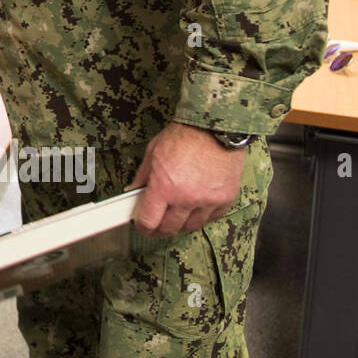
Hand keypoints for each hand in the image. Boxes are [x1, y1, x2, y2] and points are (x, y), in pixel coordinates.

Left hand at [125, 123, 245, 236]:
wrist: (215, 128)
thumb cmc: (184, 136)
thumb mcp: (153, 152)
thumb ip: (142, 176)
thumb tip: (132, 191)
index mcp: (164, 187)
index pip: (149, 221)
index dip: (143, 226)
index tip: (142, 225)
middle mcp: (186, 198)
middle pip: (170, 228)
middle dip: (160, 229)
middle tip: (156, 224)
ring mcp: (208, 201)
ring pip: (191, 226)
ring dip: (181, 224)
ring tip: (175, 214)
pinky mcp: (225, 199)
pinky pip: (211, 218)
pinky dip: (202, 216)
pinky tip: (195, 207)